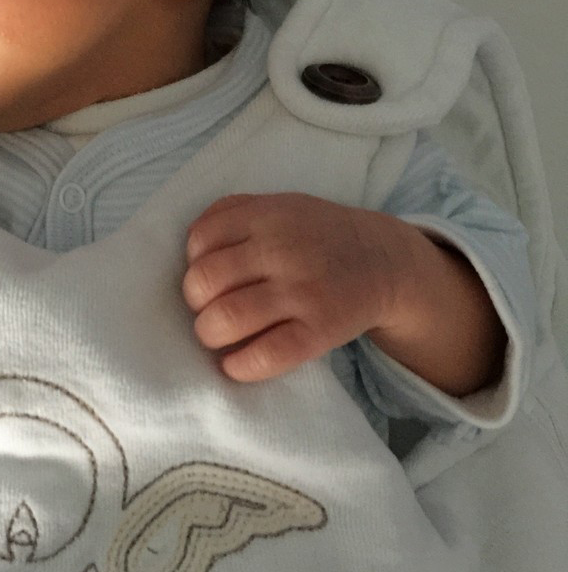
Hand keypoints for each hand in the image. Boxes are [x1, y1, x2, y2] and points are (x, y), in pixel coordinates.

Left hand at [182, 193, 408, 380]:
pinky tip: (236, 364)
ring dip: (210, 334)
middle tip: (209, 308)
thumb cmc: (316, 236)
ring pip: (226, 319)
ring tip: (220, 335)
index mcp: (267, 216)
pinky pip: (265, 356)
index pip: (200, 239)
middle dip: (196, 302)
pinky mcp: (320, 331)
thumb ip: (234, 214)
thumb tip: (188, 251)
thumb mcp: (279, 205)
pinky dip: (239, 366)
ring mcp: (302, 291)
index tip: (208, 275)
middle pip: (204, 282)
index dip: (193, 262)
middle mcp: (281, 250)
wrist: (384, 261)